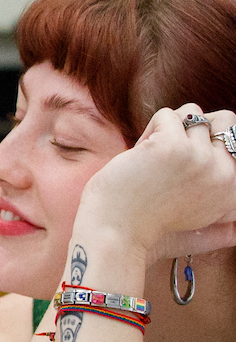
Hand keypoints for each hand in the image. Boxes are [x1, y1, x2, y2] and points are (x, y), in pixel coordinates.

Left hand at [77, 105, 235, 258]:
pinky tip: (139, 155)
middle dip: (193, 126)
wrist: (118, 229)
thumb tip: (232, 159)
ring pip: (192, 113)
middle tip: (169, 151)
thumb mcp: (201, 208)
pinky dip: (149, 130)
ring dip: (168, 128)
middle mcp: (226, 173)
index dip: (207, 138)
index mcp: (235, 187)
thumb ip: (220, 186)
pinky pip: (166, 115)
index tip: (181, 161)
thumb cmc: (150, 215)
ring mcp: (202, 159)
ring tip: (152, 156)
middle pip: (223, 118)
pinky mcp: (174, 146)